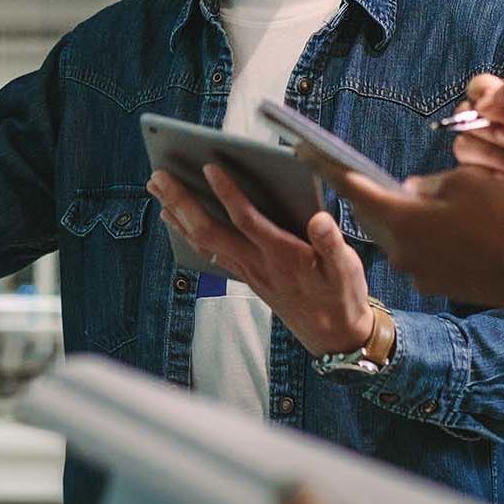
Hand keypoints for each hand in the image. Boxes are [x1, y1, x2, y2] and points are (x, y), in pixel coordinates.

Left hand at [148, 164, 373, 356]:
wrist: (333, 335)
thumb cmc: (341, 295)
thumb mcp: (347, 268)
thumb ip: (331, 243)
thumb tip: (319, 219)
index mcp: (283, 255)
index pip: (247, 220)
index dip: (228, 194)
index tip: (209, 167)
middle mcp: (258, 263)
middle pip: (209, 230)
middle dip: (181, 201)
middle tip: (158, 175)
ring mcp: (248, 271)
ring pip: (203, 241)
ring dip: (177, 214)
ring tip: (156, 189)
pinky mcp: (246, 276)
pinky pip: (209, 252)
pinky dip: (188, 233)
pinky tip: (176, 219)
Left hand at [305, 158, 503, 309]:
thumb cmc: (503, 223)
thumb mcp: (468, 183)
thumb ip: (430, 183)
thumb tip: (412, 191)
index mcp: (401, 218)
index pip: (352, 187)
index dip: (326, 165)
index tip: (303, 149)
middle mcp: (398, 248)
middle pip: (367, 214)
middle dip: (358, 191)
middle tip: (347, 168)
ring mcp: (414, 270)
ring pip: (390, 235)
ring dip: (389, 215)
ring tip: (396, 194)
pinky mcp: (432, 283)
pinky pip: (412, 252)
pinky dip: (413, 235)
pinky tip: (433, 224)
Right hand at [450, 74, 503, 272]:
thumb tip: (481, 103)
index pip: (483, 88)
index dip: (481, 94)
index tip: (495, 109)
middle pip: (466, 115)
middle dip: (486, 128)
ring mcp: (495, 158)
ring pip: (463, 144)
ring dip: (490, 154)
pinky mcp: (488, 185)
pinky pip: (466, 172)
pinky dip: (486, 174)